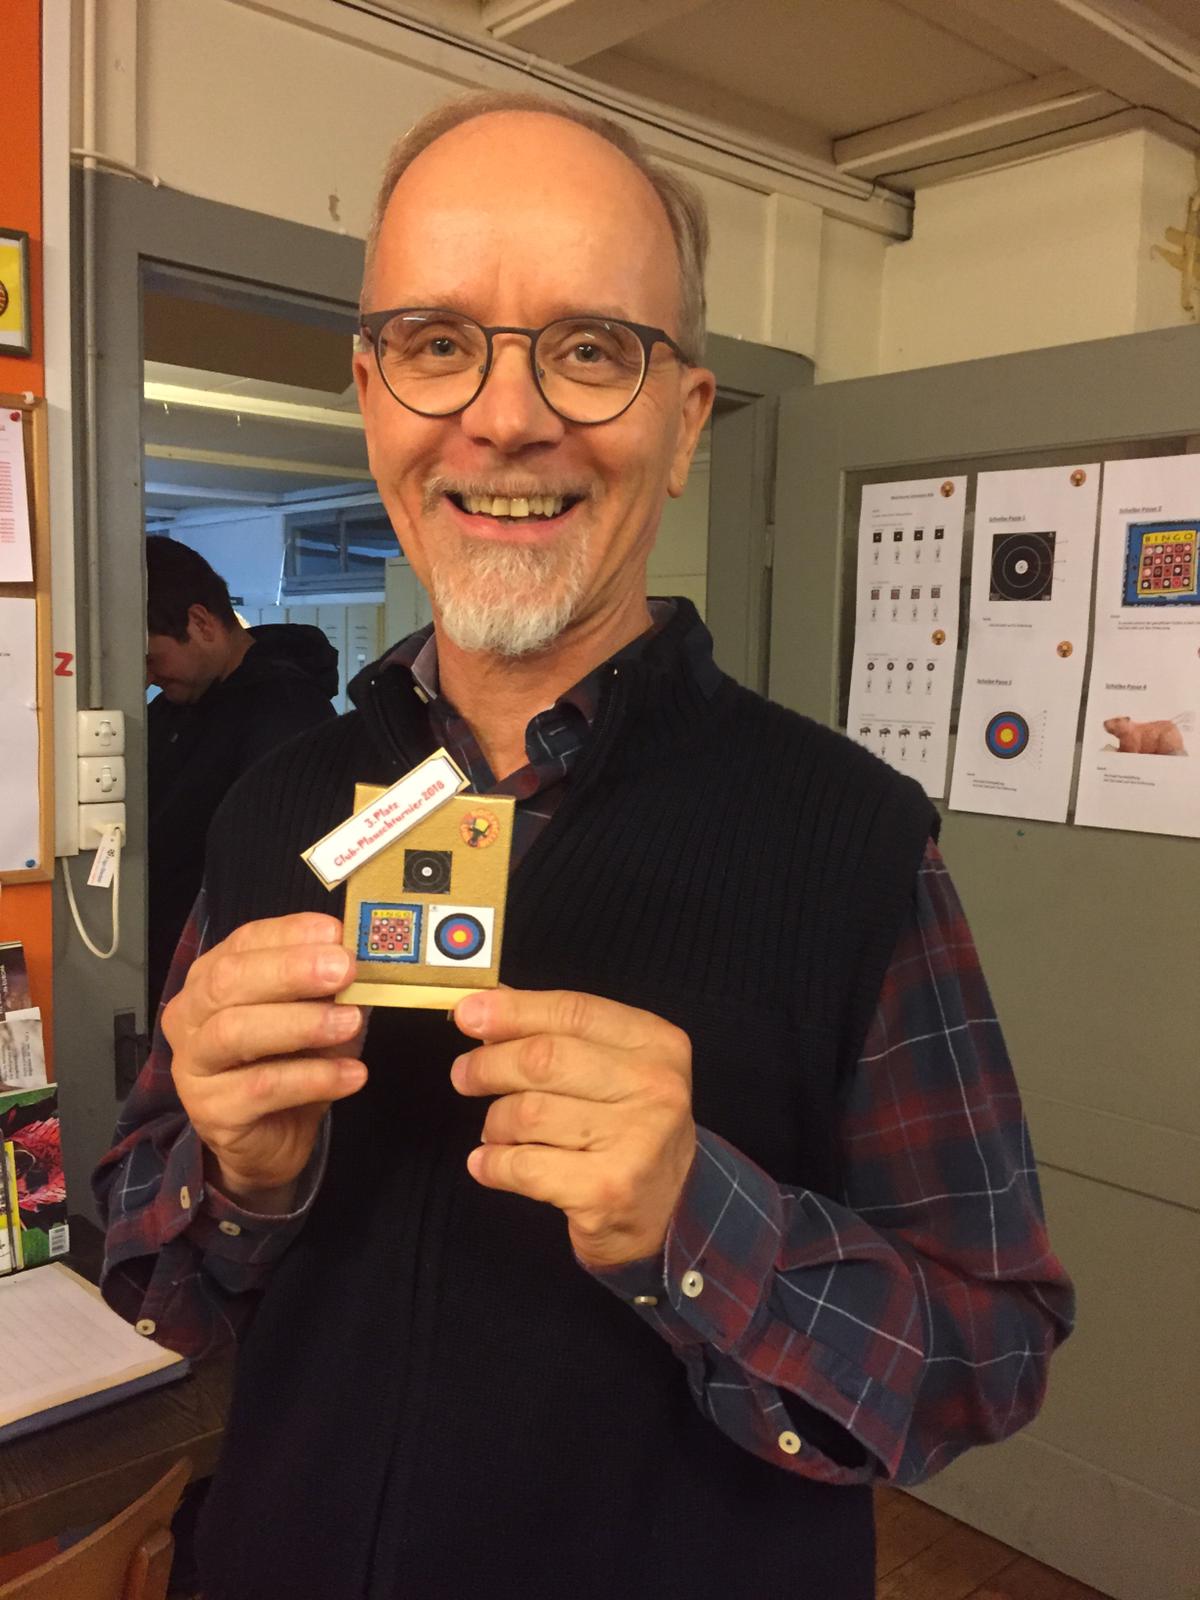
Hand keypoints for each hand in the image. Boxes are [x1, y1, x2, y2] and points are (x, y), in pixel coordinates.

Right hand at [163, 913, 365, 1211]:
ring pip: (235, 1032)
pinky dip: (313, 1078)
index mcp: (212, 978)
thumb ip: (328, 986)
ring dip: (301, 1023)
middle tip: (344, 970)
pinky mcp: (211, 1111)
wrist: (272, 1139)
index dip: (290, 934)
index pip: (244, 942)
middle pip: (228, 981)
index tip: (336, 932)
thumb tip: (359, 957)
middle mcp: (192, 1015)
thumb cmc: (291, 1063)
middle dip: (290, 971)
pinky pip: (261, 1088)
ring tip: (351, 1023)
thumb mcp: (315, 1014)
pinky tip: (351, 1075)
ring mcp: (194, 1065)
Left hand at [450, 988, 695, 1268]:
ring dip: (495, 1122)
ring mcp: (634, 1140)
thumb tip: (485, 1008)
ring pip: (528, 1113)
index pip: (573, 1011)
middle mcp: (654, 1087)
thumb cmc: (629, 1126)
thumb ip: (558, 1033)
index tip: (467, 1014)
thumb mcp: (613, 1067)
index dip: (513, 1010)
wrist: (671, 1208)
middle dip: (490, 1065)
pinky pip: (523, 1166)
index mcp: (655, 1043)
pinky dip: (492, 1163)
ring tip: (496, 1130)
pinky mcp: (606, 1190)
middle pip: (544, 1059)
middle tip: (465, 1076)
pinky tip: (489, 1164)